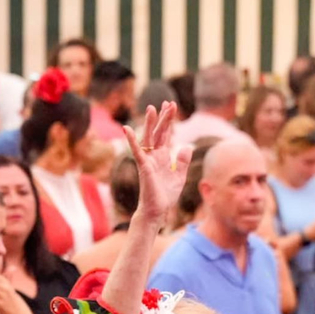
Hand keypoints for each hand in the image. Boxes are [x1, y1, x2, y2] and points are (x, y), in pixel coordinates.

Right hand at [124, 104, 193, 222]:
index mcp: (162, 157)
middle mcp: (154, 156)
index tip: (172, 106)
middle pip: (159, 133)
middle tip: (167, 102)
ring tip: (151, 108)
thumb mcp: (179, 176)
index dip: (169, 121)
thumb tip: (187, 146)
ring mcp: (148, 160)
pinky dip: (132, 140)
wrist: (157, 210)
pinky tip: (127, 129)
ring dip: (150, 123)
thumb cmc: (165, 195)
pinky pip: (137, 152)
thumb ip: (182, 161)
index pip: (166, 135)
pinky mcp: (144, 167)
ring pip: (149, 138)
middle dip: (163, 118)